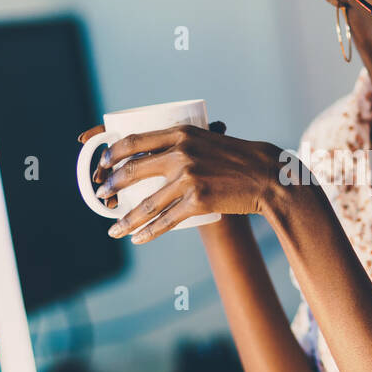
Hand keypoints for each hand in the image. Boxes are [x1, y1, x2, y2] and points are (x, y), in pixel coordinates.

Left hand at [76, 121, 285, 242]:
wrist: (268, 176)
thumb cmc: (240, 159)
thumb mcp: (209, 140)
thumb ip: (184, 143)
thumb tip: (158, 153)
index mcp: (181, 133)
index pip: (133, 141)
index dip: (112, 154)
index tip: (103, 164)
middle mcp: (181, 153)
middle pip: (132, 171)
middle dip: (111, 186)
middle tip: (102, 196)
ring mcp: (189, 177)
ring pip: (146, 203)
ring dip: (126, 219)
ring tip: (114, 229)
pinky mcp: (198, 201)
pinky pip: (166, 221)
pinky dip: (148, 232)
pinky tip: (137, 238)